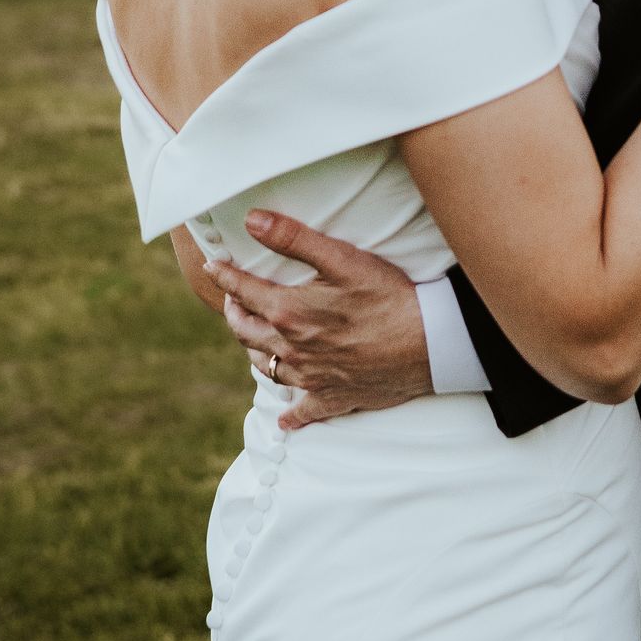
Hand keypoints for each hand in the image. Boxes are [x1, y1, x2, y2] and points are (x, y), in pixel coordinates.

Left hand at [205, 209, 433, 432]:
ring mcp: (310, 377)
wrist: (428, 345)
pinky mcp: (333, 398)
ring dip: (253, 351)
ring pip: (266, 367)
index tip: (213, 267)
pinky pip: (302, 411)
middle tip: (232, 301)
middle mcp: (291, 349)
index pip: (243, 291)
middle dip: (234, 313)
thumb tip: (252, 220)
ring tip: (252, 339)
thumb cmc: (387, 296)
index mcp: (288, 313)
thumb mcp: (342, 258)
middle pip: (246, 333)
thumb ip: (294, 238)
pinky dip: (290, 414)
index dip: (224, 277)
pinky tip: (285, 420)